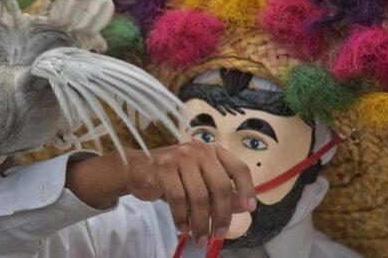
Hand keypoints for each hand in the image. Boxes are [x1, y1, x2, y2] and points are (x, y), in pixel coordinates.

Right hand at [124, 141, 255, 246]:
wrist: (138, 169)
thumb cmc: (174, 175)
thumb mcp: (201, 180)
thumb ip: (222, 190)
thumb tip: (244, 206)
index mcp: (213, 151)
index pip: (238, 168)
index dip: (247, 189)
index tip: (250, 208)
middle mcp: (199, 151)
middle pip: (220, 186)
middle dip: (222, 215)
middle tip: (219, 234)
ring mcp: (180, 158)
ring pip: (199, 197)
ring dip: (201, 223)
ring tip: (200, 238)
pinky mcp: (163, 169)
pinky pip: (178, 199)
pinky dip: (182, 218)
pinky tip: (183, 226)